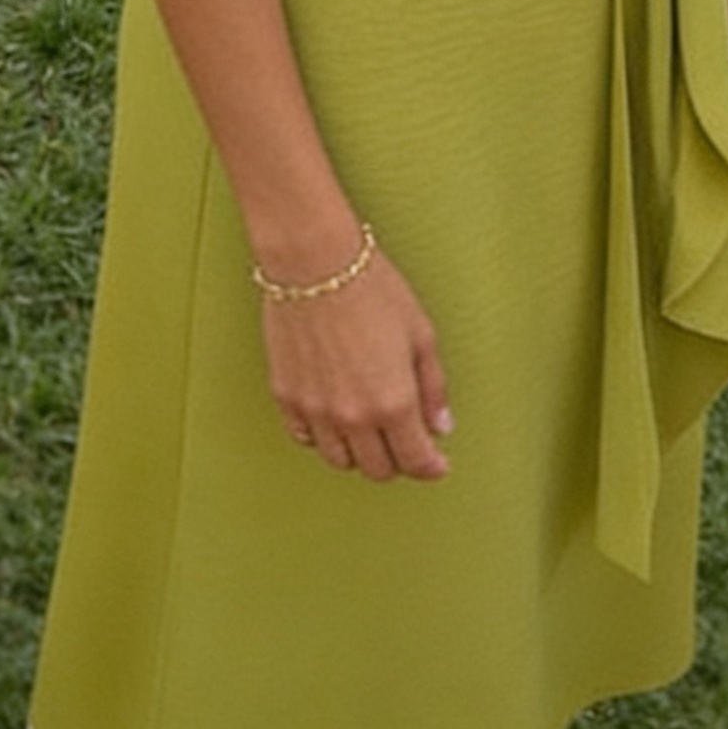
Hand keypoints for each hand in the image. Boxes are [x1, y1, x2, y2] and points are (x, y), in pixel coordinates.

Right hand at [259, 244, 451, 479]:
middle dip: (397, 460)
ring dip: (359, 451)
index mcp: (393, 403)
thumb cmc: (370, 286)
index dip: (431, 467)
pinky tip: (334, 415)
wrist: (314, 260)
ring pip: (341, 460)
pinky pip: (305, 437)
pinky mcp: (287, 396)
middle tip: (404, 440)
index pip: (415, 461)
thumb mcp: (420, 333)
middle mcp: (353, 416)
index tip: (436, 463)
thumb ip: (433, 387)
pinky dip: (323, 436)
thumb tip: (440, 426)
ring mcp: (316, 410)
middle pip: (378, 469)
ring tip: (369, 427)